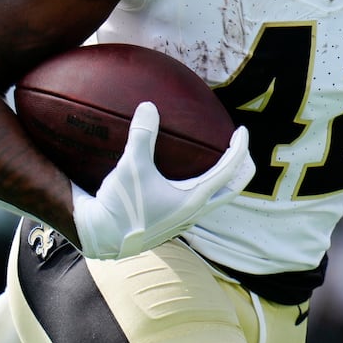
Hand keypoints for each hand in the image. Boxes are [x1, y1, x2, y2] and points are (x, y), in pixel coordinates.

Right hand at [71, 102, 253, 259]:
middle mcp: (194, 213)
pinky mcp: (172, 224)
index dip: (240, 148)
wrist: (99, 236)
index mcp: (193, 199)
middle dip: (242, 169)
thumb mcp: (131, 165)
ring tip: (223, 162)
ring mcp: (184, 221)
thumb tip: (148, 105)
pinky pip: (200, 206)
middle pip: (232, 190)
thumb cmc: (119, 203)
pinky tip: (192, 180)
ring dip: (226, 181)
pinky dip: (207, 190)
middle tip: (241, 148)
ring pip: (217, 200)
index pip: (229, 171)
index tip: (242, 130)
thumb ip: (142, 134)